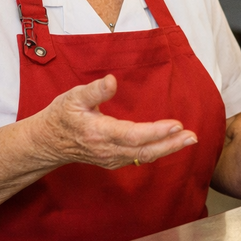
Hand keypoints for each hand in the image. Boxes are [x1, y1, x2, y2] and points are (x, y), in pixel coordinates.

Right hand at [32, 75, 198, 168]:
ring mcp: (111, 158)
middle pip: (144, 151)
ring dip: (168, 149)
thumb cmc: (61, 116)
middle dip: (171, 144)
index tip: (176, 124)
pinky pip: (139, 158)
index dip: (156, 131)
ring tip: (189, 139)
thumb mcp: (72, 97)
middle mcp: (107, 149)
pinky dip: (158, 152)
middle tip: (192, 136)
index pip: (132, 135)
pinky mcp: (114, 160)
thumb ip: (94, 90)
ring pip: (144, 157)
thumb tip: (112, 80)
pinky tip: (171, 144)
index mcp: (98, 133)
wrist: (47, 142)